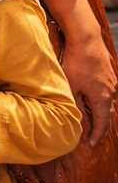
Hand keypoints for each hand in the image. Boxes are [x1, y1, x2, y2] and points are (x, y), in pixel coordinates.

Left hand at [39, 0, 116, 145]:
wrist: (87, 38)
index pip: (102, 123)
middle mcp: (111, 91)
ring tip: (92, 116)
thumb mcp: (70, 86)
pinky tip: (93, 95)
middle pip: (107, 113)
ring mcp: (112, 81)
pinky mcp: (109, 71)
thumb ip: (73, 103)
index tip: (92, 143)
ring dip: (101, 110)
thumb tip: (73, 116)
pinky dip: (101, 97)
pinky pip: (107, 90)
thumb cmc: (77, 62)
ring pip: (108, 101)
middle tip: (93, 133)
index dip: (97, 134)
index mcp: (102, 98)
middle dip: (101, 124)